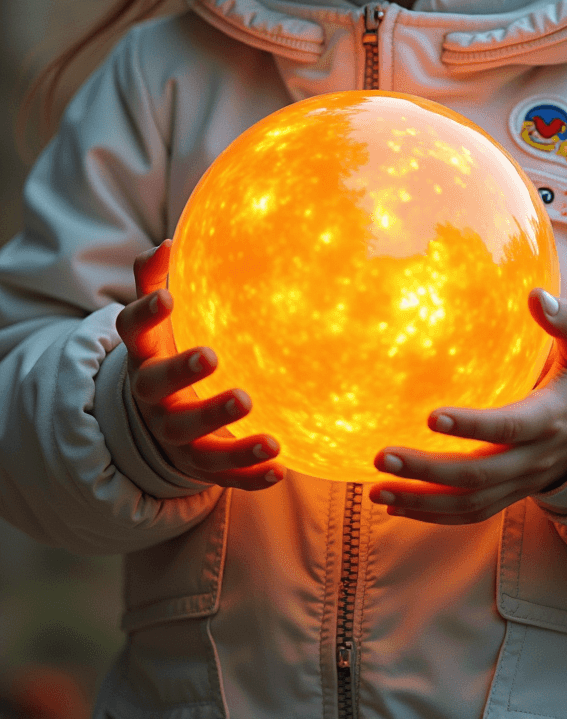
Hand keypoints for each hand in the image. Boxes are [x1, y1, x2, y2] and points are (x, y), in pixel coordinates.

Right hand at [115, 241, 282, 490]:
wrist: (159, 421)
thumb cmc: (166, 354)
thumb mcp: (156, 323)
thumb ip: (154, 280)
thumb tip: (166, 242)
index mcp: (144, 357)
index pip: (134, 333)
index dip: (146, 314)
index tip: (169, 297)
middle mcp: (154, 399)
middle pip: (160, 390)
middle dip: (183, 374)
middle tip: (212, 356)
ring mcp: (176, 437)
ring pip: (196, 442)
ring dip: (230, 439)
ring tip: (267, 435)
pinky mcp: (201, 464)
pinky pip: (225, 476)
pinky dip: (251, 476)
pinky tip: (280, 467)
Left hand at [369, 290, 566, 524]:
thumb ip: (565, 321)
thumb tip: (536, 294)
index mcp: (547, 420)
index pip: (507, 428)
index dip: (472, 426)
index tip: (431, 417)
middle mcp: (532, 460)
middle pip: (477, 474)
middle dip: (428, 470)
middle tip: (381, 456)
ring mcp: (518, 485)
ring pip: (468, 503)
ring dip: (420, 501)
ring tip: (376, 490)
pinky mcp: (505, 498)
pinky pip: (468, 515)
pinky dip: (430, 515)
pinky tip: (392, 505)